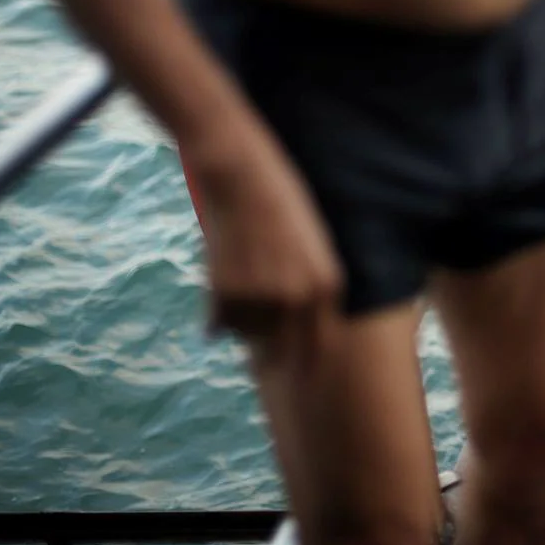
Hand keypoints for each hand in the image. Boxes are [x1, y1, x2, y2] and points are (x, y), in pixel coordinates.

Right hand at [182, 120, 342, 343]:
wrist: (243, 177)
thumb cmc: (280, 206)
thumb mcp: (313, 248)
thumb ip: (312, 290)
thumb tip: (295, 332)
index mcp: (327, 286)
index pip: (320, 344)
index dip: (302, 358)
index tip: (291, 366)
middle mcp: (299, 297)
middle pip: (283, 349)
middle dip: (271, 353)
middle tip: (260, 354)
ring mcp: (263, 297)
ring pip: (249, 335)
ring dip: (242, 323)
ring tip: (239, 284)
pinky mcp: (226, 293)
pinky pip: (220, 325)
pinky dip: (217, 315)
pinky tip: (220, 285)